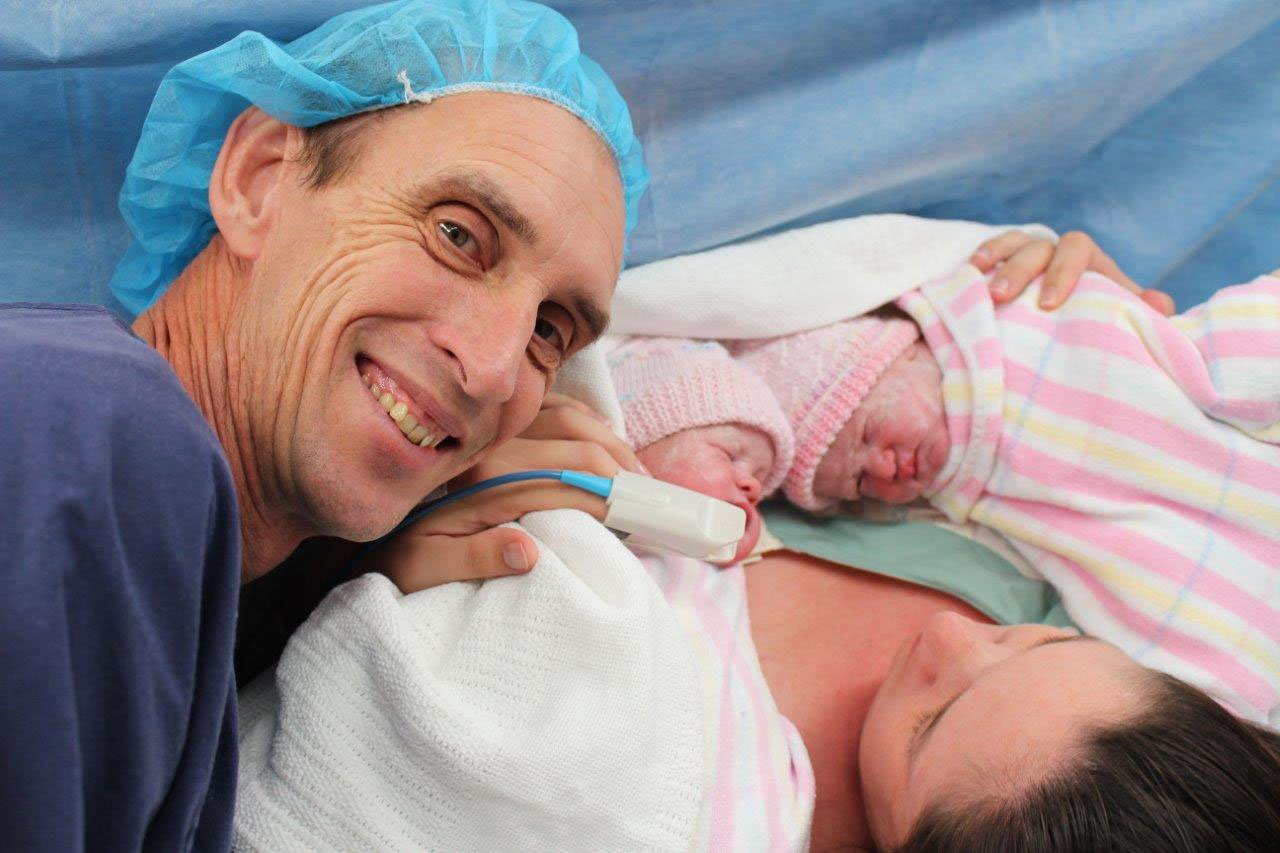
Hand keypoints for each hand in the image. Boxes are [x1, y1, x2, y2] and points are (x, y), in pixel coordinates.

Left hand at [366, 393, 642, 592]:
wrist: (350, 515)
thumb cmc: (386, 552)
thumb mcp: (419, 568)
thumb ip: (474, 559)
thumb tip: (529, 552)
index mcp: (477, 476)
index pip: (565, 482)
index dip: (611, 502)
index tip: (644, 522)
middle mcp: (488, 438)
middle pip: (577, 442)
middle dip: (622, 471)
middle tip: (653, 502)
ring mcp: (492, 422)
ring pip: (570, 415)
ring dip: (611, 442)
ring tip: (638, 475)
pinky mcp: (491, 417)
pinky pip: (552, 404)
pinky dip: (587, 420)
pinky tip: (605, 442)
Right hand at [971, 230, 1175, 314]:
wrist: (1081, 341)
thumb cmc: (1102, 332)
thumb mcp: (1127, 326)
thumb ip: (1147, 316)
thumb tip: (1159, 303)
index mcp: (1088, 262)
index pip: (1077, 248)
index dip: (1063, 270)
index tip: (1050, 304)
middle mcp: (1055, 255)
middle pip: (1038, 246)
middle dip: (1019, 269)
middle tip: (1001, 297)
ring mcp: (1025, 261)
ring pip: (1012, 244)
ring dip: (995, 257)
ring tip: (976, 276)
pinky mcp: (1001, 274)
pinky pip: (988, 258)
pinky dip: (978, 261)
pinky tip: (965, 274)